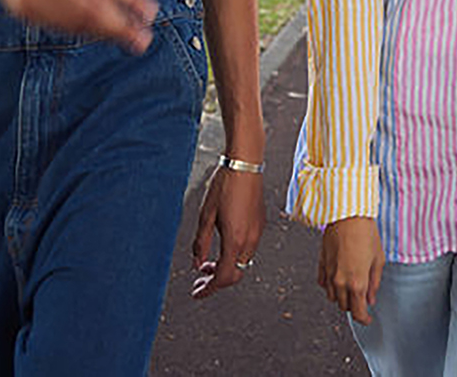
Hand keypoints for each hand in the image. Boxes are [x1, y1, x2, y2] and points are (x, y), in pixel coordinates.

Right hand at [0, 0, 155, 50]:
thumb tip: (134, 0)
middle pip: (91, 6)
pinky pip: (60, 26)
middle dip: (120, 26)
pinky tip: (99, 35)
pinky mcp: (24, 11)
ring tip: (128, 39)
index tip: (150, 13)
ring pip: (76, 21)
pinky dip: (83, 32)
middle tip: (143, 39)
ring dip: (105, 33)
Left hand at [190, 164, 265, 297]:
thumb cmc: (224, 186)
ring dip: (225, 267)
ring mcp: (257, 232)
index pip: (223, 277)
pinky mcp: (260, 224)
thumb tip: (197, 264)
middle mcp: (250, 240)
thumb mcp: (205, 215)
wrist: (245, 164)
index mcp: (235, 240)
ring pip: (242, 262)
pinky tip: (221, 246)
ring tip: (207, 263)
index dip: (208, 288)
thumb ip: (201, 243)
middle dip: (216, 281)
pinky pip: (247, 249)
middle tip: (199, 279)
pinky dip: (233, 256)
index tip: (196, 293)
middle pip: (235, 273)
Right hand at [319, 216, 384, 325]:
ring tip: (351, 287)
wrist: (348, 215)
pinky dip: (330, 286)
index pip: (358, 312)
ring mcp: (329, 274)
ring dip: (342, 297)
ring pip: (333, 297)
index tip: (368, 319)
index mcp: (357, 283)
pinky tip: (338, 279)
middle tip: (362, 299)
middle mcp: (340, 282)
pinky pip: (323, 284)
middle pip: (345, 307)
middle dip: (354, 306)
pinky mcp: (321, 264)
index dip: (364, 319)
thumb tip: (371, 298)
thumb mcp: (378, 259)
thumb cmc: (365, 233)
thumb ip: (374, 282)